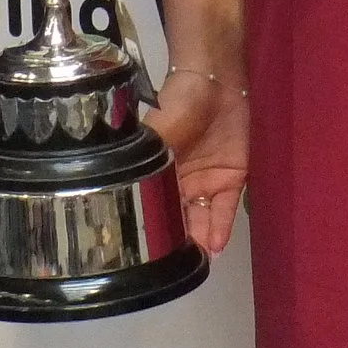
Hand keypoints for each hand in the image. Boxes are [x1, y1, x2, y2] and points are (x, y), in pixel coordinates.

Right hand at [147, 68, 249, 254]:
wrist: (212, 81)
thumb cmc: (176, 105)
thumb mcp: (150, 136)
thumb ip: (140, 163)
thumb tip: (115, 191)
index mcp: (158, 175)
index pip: (155, 210)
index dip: (154, 232)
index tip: (149, 256)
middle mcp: (181, 184)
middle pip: (180, 219)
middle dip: (178, 242)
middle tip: (175, 265)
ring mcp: (207, 182)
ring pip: (203, 219)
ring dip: (201, 240)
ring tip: (196, 261)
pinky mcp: (232, 178)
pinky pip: (226, 208)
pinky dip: (221, 227)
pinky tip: (215, 245)